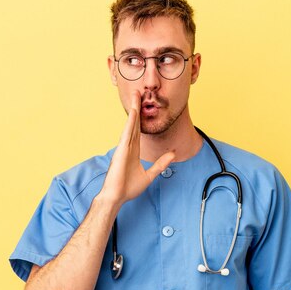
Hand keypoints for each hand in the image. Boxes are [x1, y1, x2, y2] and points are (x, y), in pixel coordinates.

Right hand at [100, 91, 174, 205]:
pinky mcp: (121, 151)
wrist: (117, 197)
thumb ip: (160, 164)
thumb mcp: (149, 175)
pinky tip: (134, 112)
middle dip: (136, 107)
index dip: (141, 116)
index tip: (143, 105)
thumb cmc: (128, 188)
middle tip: (139, 92)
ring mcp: (123, 147)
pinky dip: (130, 122)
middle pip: (133, 123)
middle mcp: (127, 146)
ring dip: (134, 110)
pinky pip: (127, 133)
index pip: (138, 129)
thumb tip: (173, 155)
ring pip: (130, 124)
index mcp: (133, 150)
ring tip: (136, 95)